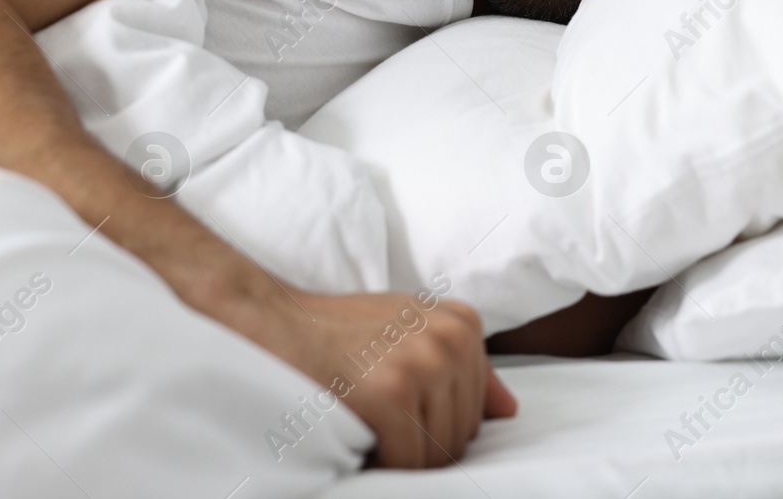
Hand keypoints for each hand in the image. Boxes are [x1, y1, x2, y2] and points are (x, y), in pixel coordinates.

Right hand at [268, 289, 517, 467]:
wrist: (274, 320)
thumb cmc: (339, 331)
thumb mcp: (409, 332)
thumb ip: (461, 366)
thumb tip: (508, 410)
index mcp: (463, 324)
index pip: (476, 412)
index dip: (432, 424)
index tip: (396, 410)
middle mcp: (452, 338)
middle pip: (461, 435)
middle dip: (419, 443)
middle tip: (375, 421)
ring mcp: (425, 362)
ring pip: (437, 453)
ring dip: (401, 456)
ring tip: (367, 425)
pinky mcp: (394, 390)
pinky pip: (408, 460)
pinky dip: (381, 462)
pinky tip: (357, 434)